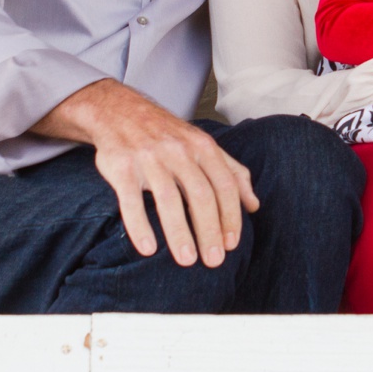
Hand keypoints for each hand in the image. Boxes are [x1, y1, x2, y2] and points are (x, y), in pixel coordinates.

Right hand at [33, 79, 258, 268]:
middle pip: (200, 195)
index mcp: (202, 146)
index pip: (224, 185)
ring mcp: (149, 157)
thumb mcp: (203, 145)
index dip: (230, 216)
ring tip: (187, 260)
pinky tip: (148, 249)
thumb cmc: (167, 135)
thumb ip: (232, 172)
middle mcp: (178, 150)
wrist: (118, 110)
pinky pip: (131, 200)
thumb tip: (254, 205)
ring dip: (179, 233)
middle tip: (214, 261)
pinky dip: (140, 226)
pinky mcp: (122, 166)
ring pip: (168, 200)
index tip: (231, 244)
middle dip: (209, 231)